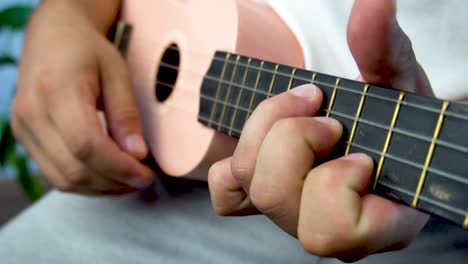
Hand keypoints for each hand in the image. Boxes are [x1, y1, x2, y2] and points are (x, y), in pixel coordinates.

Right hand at [11, 1, 153, 194]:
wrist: (52, 36)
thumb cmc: (86, 49)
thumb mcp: (116, 73)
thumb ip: (125, 114)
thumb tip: (136, 155)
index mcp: (56, 91)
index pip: (87, 146)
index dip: (119, 168)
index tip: (146, 175)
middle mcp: (32, 114)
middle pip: (74, 169)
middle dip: (114, 182)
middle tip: (143, 179)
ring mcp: (23, 129)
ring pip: (62, 179)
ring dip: (100, 188)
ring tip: (129, 181)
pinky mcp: (25, 137)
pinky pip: (54, 173)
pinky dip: (84, 182)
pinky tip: (107, 176)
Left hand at [208, 0, 430, 260]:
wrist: (385, 132)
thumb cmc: (399, 117)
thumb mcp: (401, 83)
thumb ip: (385, 50)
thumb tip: (374, 3)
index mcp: (380, 221)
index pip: (335, 232)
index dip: (337, 180)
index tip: (358, 147)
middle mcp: (330, 230)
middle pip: (275, 198)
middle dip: (292, 139)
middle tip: (321, 112)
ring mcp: (293, 215)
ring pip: (248, 190)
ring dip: (265, 137)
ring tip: (300, 112)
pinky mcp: (267, 201)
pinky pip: (227, 195)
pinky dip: (234, 166)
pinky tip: (263, 141)